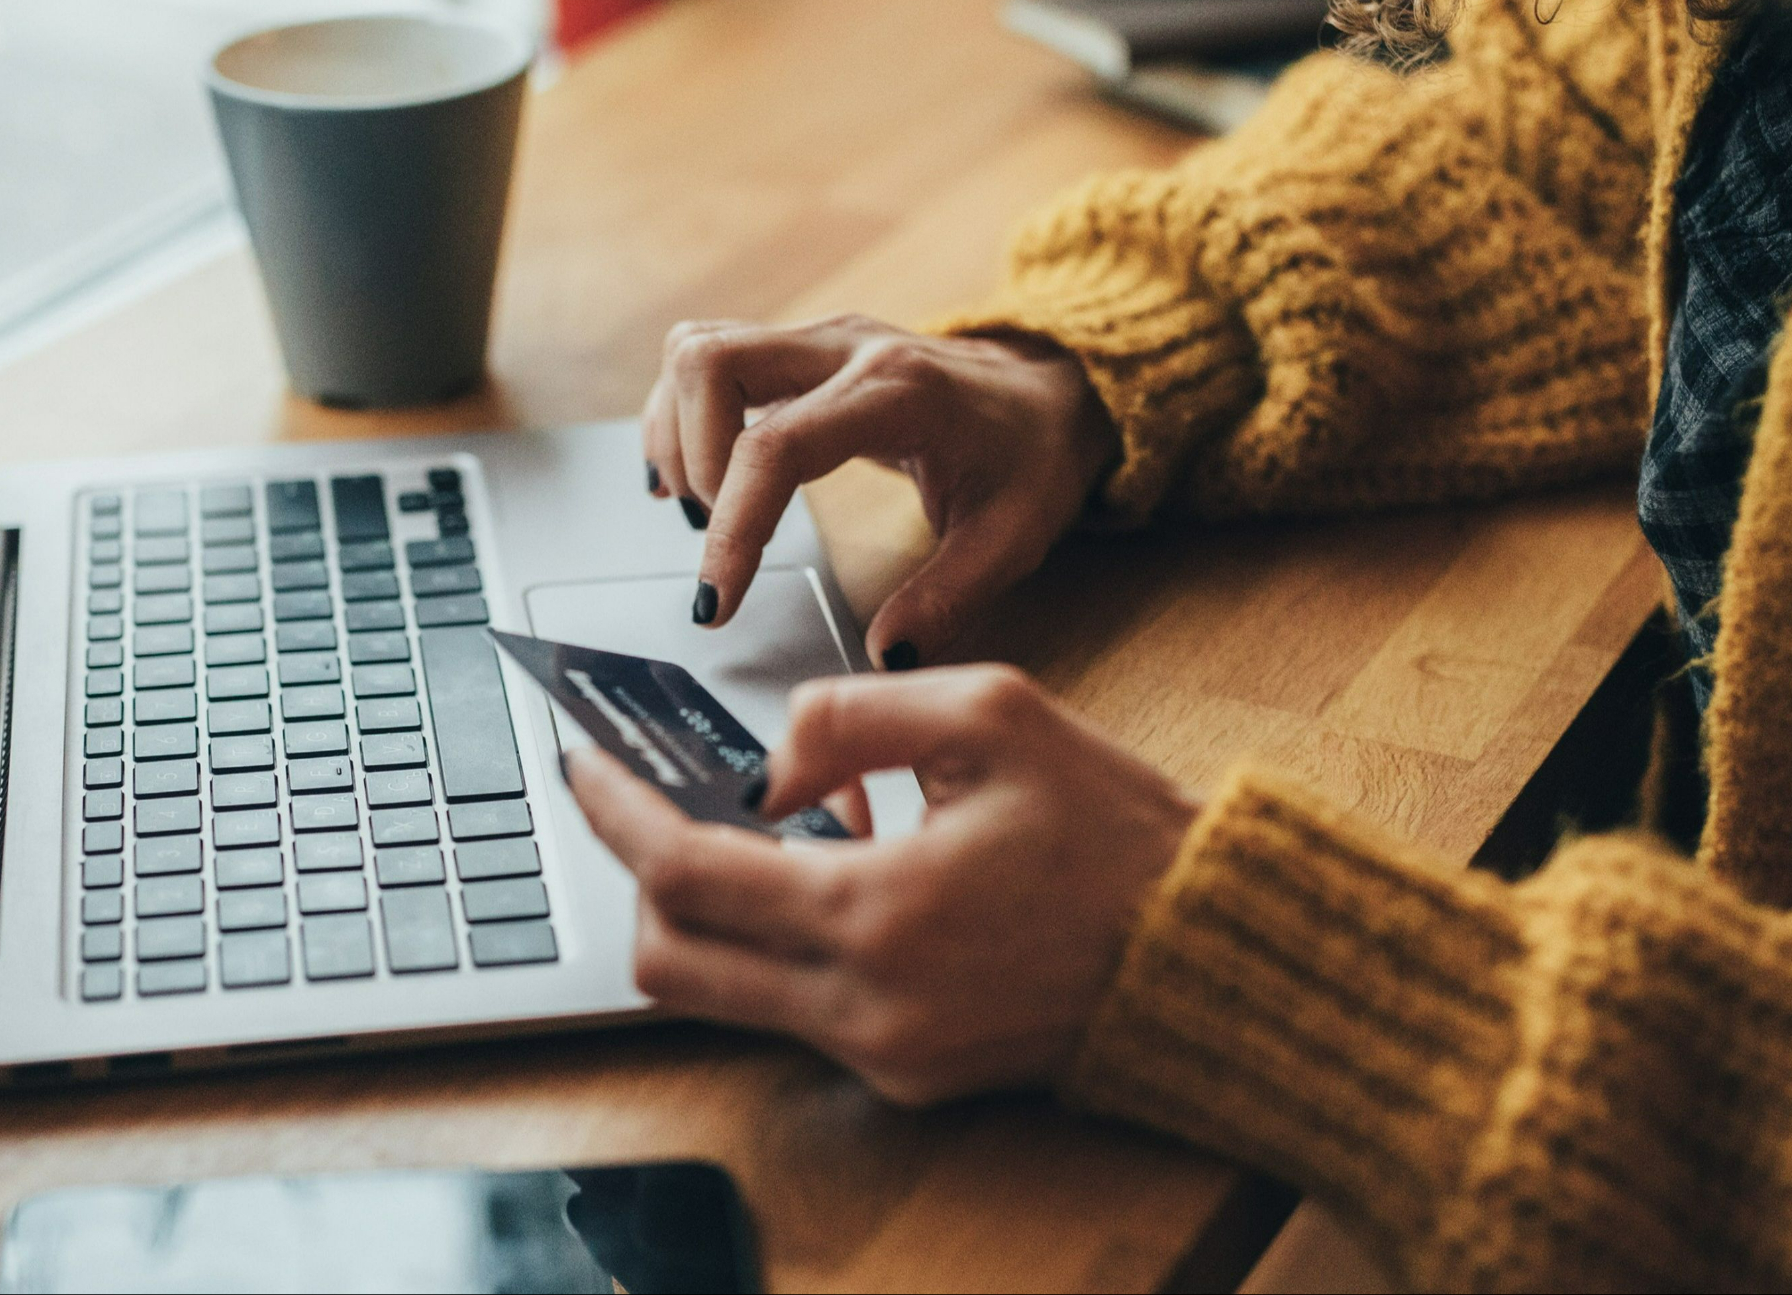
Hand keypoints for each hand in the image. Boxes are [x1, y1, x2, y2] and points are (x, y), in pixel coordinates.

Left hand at [566, 665, 1196, 1105]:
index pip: (684, 873)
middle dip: (641, 876)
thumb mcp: (991, 714)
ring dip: (716, 911)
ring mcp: (883, 1055)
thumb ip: (848, 715)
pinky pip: (794, 1011)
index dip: (615, 814)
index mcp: (877, 912)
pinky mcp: (908, 1077)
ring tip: (779, 829)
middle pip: (669, 962)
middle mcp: (865, 1005)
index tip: (582, 766)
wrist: (1209, 952)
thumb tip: (765, 767)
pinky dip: (784, 943)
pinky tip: (843, 876)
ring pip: (721, 995)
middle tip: (655, 804)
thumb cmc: (1115, 830)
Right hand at [642, 314, 1113, 667]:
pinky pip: (708, 357)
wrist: (1052, 391)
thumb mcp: (1013, 539)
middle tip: (715, 533)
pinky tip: (694, 476)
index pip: (776, 446)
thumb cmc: (1031, 458)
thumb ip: (948, 599)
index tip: (717, 600)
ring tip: (704, 507)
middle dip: (690, 459)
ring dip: (677, 432)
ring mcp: (818, 338)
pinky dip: (682, 414)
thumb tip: (884, 655)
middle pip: (711, 362)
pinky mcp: (799, 348)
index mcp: (899, 392)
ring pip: (697, 349)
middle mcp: (846, 347)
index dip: (733, 527)